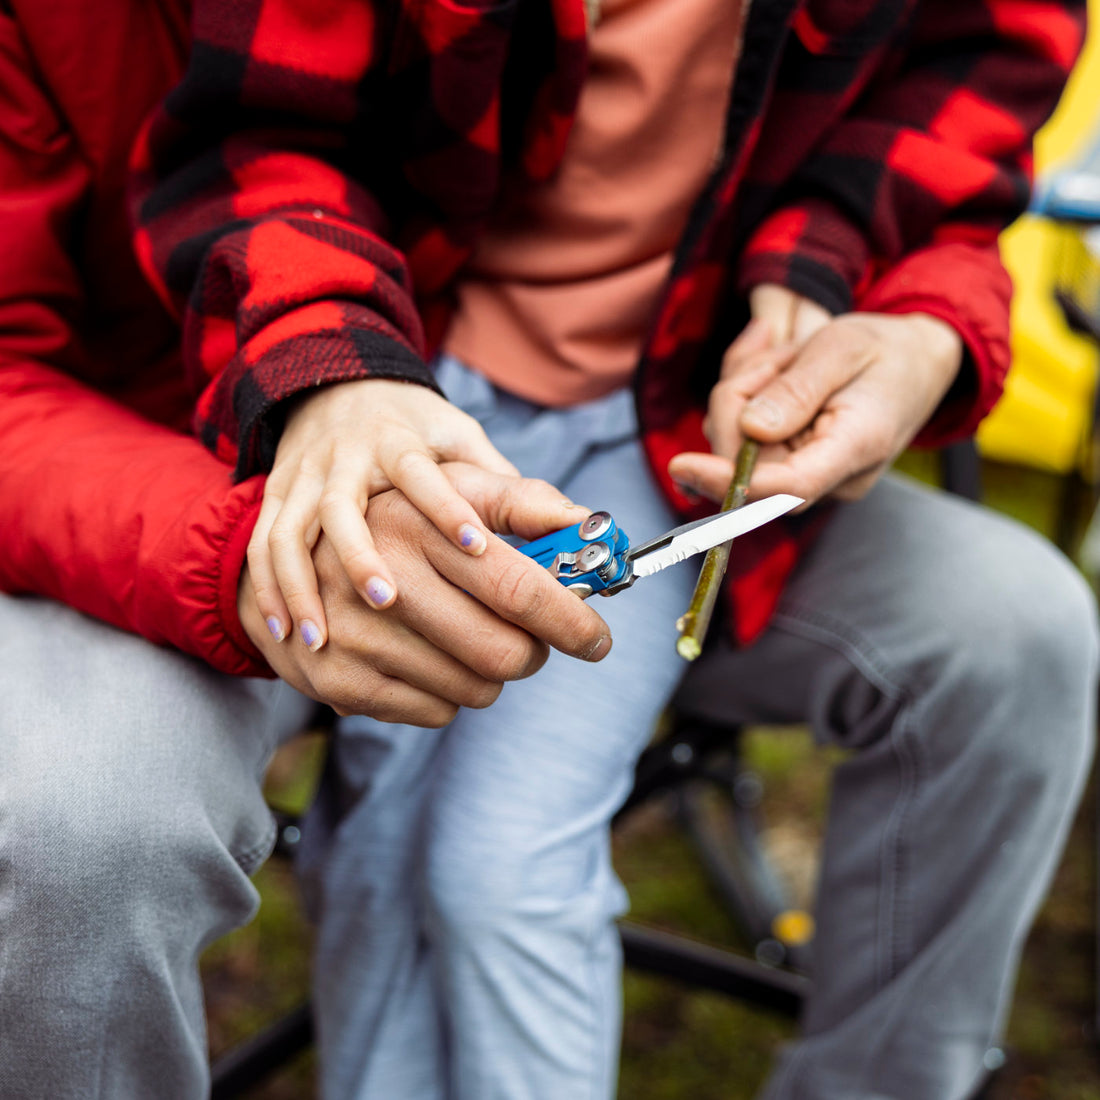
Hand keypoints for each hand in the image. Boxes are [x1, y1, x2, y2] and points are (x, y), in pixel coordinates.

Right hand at [238, 464, 612, 725]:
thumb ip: (523, 501)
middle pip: (500, 652)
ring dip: (491, 675)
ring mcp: (357, 635)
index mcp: (417, 523)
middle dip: (534, 654)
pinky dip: (449, 696)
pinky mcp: (339, 679)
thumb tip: (590, 522)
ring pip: (474, 689)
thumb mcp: (452, 487)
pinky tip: (429, 660)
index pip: (516, 586)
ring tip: (470, 640)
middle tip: (533, 641)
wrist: (294, 560)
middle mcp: (383, 580)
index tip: (598, 638)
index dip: (569, 619)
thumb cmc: (397, 519)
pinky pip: (435, 713)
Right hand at [249, 378, 519, 649]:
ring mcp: (302, 480)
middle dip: (361, 561)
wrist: (331, 386)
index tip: (477, 548)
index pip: (420, 471)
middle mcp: (343, 459)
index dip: (447, 509)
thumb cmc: (411, 427)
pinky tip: (286, 635)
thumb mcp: (460, 440)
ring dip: (304, 585)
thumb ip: (510, 489)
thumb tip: (580, 529)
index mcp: (396, 440)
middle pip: (344, 510)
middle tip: (388, 604)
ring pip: (292, 532)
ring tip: (322, 638)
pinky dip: (269, 591)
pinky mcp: (276, 500)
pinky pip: (264, 547)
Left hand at [668, 285, 962, 505]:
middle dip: (740, 397)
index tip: (682, 464)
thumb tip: (749, 429)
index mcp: (855, 448)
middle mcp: (832, 480)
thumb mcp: (842, 347)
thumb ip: (796, 389)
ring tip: (789, 361)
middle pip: (747, 459)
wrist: (917, 363)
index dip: (729, 481)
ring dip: (746, 392)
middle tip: (777, 354)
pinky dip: (747, 399)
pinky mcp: (792, 469)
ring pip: (738, 445)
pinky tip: (778, 372)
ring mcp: (811, 479)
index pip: (786, 486)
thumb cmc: (885, 350)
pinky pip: (744, 440)